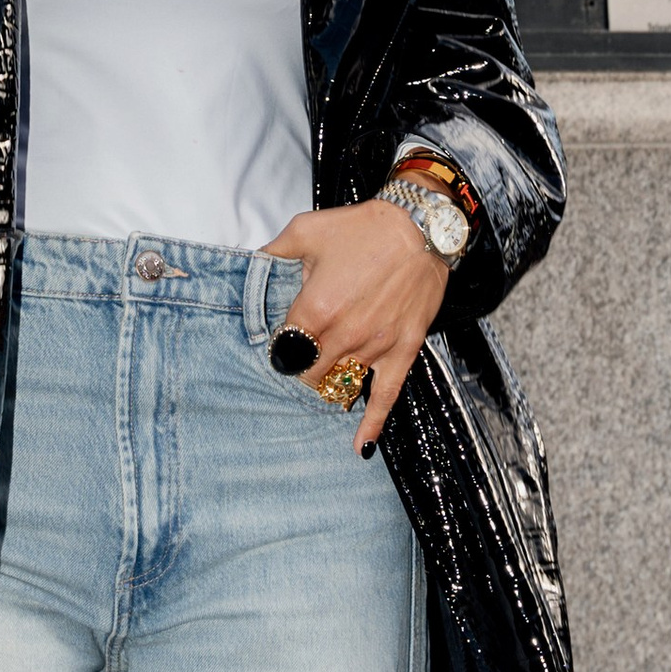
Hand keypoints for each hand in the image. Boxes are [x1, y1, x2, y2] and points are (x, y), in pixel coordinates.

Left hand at [259, 198, 450, 453]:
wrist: (420, 225)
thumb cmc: (362, 228)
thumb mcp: (305, 230)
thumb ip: (272, 253)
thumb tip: (250, 264)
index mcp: (315, 309)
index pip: (285, 348)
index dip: (279, 348)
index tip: (279, 346)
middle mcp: (344, 335)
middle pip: (309, 373)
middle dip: (300, 370)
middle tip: (298, 364)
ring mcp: (375, 347)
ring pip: (341, 385)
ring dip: (328, 388)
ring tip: (320, 386)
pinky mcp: (403, 351)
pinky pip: (386, 396)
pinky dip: (372, 423)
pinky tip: (360, 446)